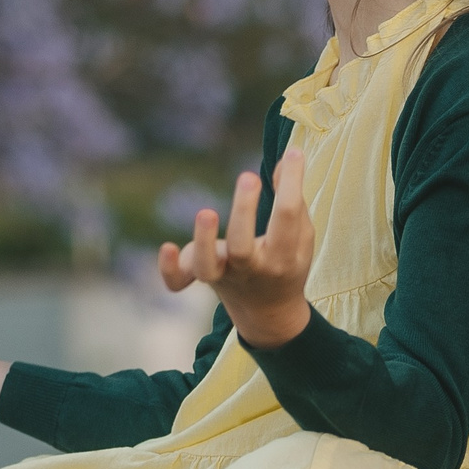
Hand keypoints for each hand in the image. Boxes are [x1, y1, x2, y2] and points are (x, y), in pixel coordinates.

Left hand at [158, 145, 313, 349]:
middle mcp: (250, 269)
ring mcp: (222, 275)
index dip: (293, 182)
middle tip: (249, 177)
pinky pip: (178, 281)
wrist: (269, 313)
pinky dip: (169, 270)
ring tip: (207, 212)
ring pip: (207, 265)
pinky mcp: (199, 277)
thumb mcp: (301, 237)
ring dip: (203, 241)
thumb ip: (295, 200)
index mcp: (283, 257)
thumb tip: (288, 158)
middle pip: (242, 246)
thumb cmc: (287, 263)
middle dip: (243, 211)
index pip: (288, 218)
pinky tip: (167, 247)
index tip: (294, 154)